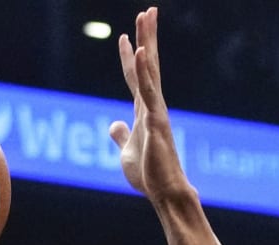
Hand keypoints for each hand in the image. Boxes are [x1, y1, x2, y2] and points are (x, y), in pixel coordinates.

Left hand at [108, 8, 193, 204]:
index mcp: (144, 111)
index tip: (124, 36)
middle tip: (148, 10)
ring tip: (145, 17)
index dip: (127, 56)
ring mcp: (156, 111)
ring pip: (149, 69)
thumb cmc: (150, 176)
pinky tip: (138, 50)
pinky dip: (142, 70)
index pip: (134, 77)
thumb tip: (114, 125)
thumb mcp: (127, 152)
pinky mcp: (155, 120)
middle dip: (147, 36)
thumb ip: (121, 136)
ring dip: (146, 41)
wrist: (165, 193)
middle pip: (147, 63)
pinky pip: (148, 90)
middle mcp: (152, 105)